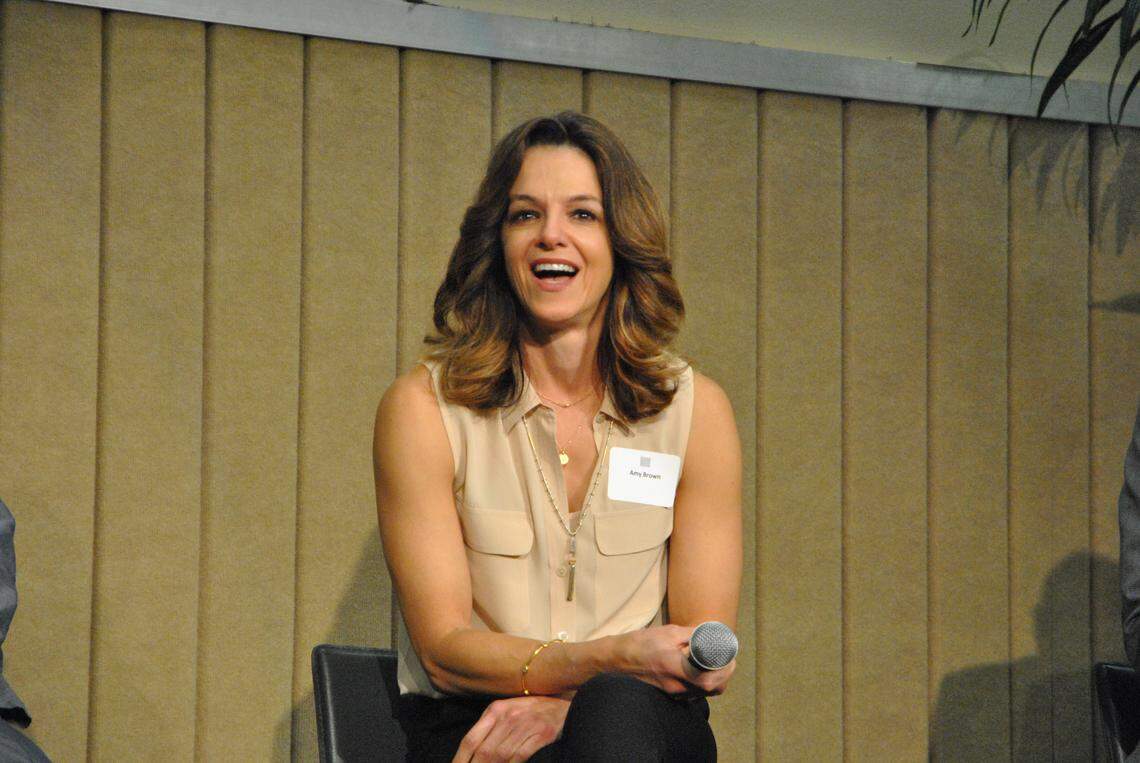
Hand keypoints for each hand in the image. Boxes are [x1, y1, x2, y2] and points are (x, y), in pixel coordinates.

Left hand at [452, 695, 569, 762]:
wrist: (565, 706)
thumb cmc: (534, 711)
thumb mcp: (508, 710)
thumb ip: (490, 725)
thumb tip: (471, 750)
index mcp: (495, 710)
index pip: (470, 739)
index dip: (459, 760)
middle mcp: (508, 716)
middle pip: (483, 751)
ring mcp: (525, 725)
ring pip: (500, 756)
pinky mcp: (542, 734)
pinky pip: (520, 756)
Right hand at [619, 624, 735, 696]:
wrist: (616, 660)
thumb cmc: (640, 643)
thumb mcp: (668, 632)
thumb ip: (692, 634)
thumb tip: (713, 633)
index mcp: (675, 667)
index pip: (710, 679)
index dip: (724, 670)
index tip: (729, 657)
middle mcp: (676, 685)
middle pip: (712, 689)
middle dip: (724, 675)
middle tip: (727, 660)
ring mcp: (673, 693)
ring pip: (704, 692)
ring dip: (715, 679)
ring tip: (715, 663)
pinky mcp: (670, 695)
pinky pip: (694, 692)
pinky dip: (703, 683)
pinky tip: (699, 669)